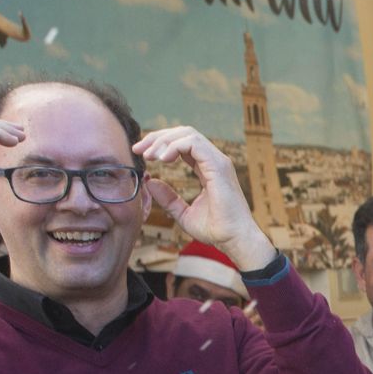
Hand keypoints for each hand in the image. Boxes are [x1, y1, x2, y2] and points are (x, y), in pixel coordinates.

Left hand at [136, 126, 275, 270]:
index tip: (141, 154)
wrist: (234, 240)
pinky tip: (162, 159)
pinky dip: (174, 146)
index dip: (160, 144)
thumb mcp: (184, 213)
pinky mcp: (218, 165)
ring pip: (187, 134)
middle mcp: (214, 161)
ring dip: (163, 141)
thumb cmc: (216, 230)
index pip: (183, 144)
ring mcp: (218, 161)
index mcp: (208, 169)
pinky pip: (193, 143)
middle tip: (138, 150)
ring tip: (149, 155)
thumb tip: (151, 181)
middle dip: (157, 137)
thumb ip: (168, 198)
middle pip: (183, 133)